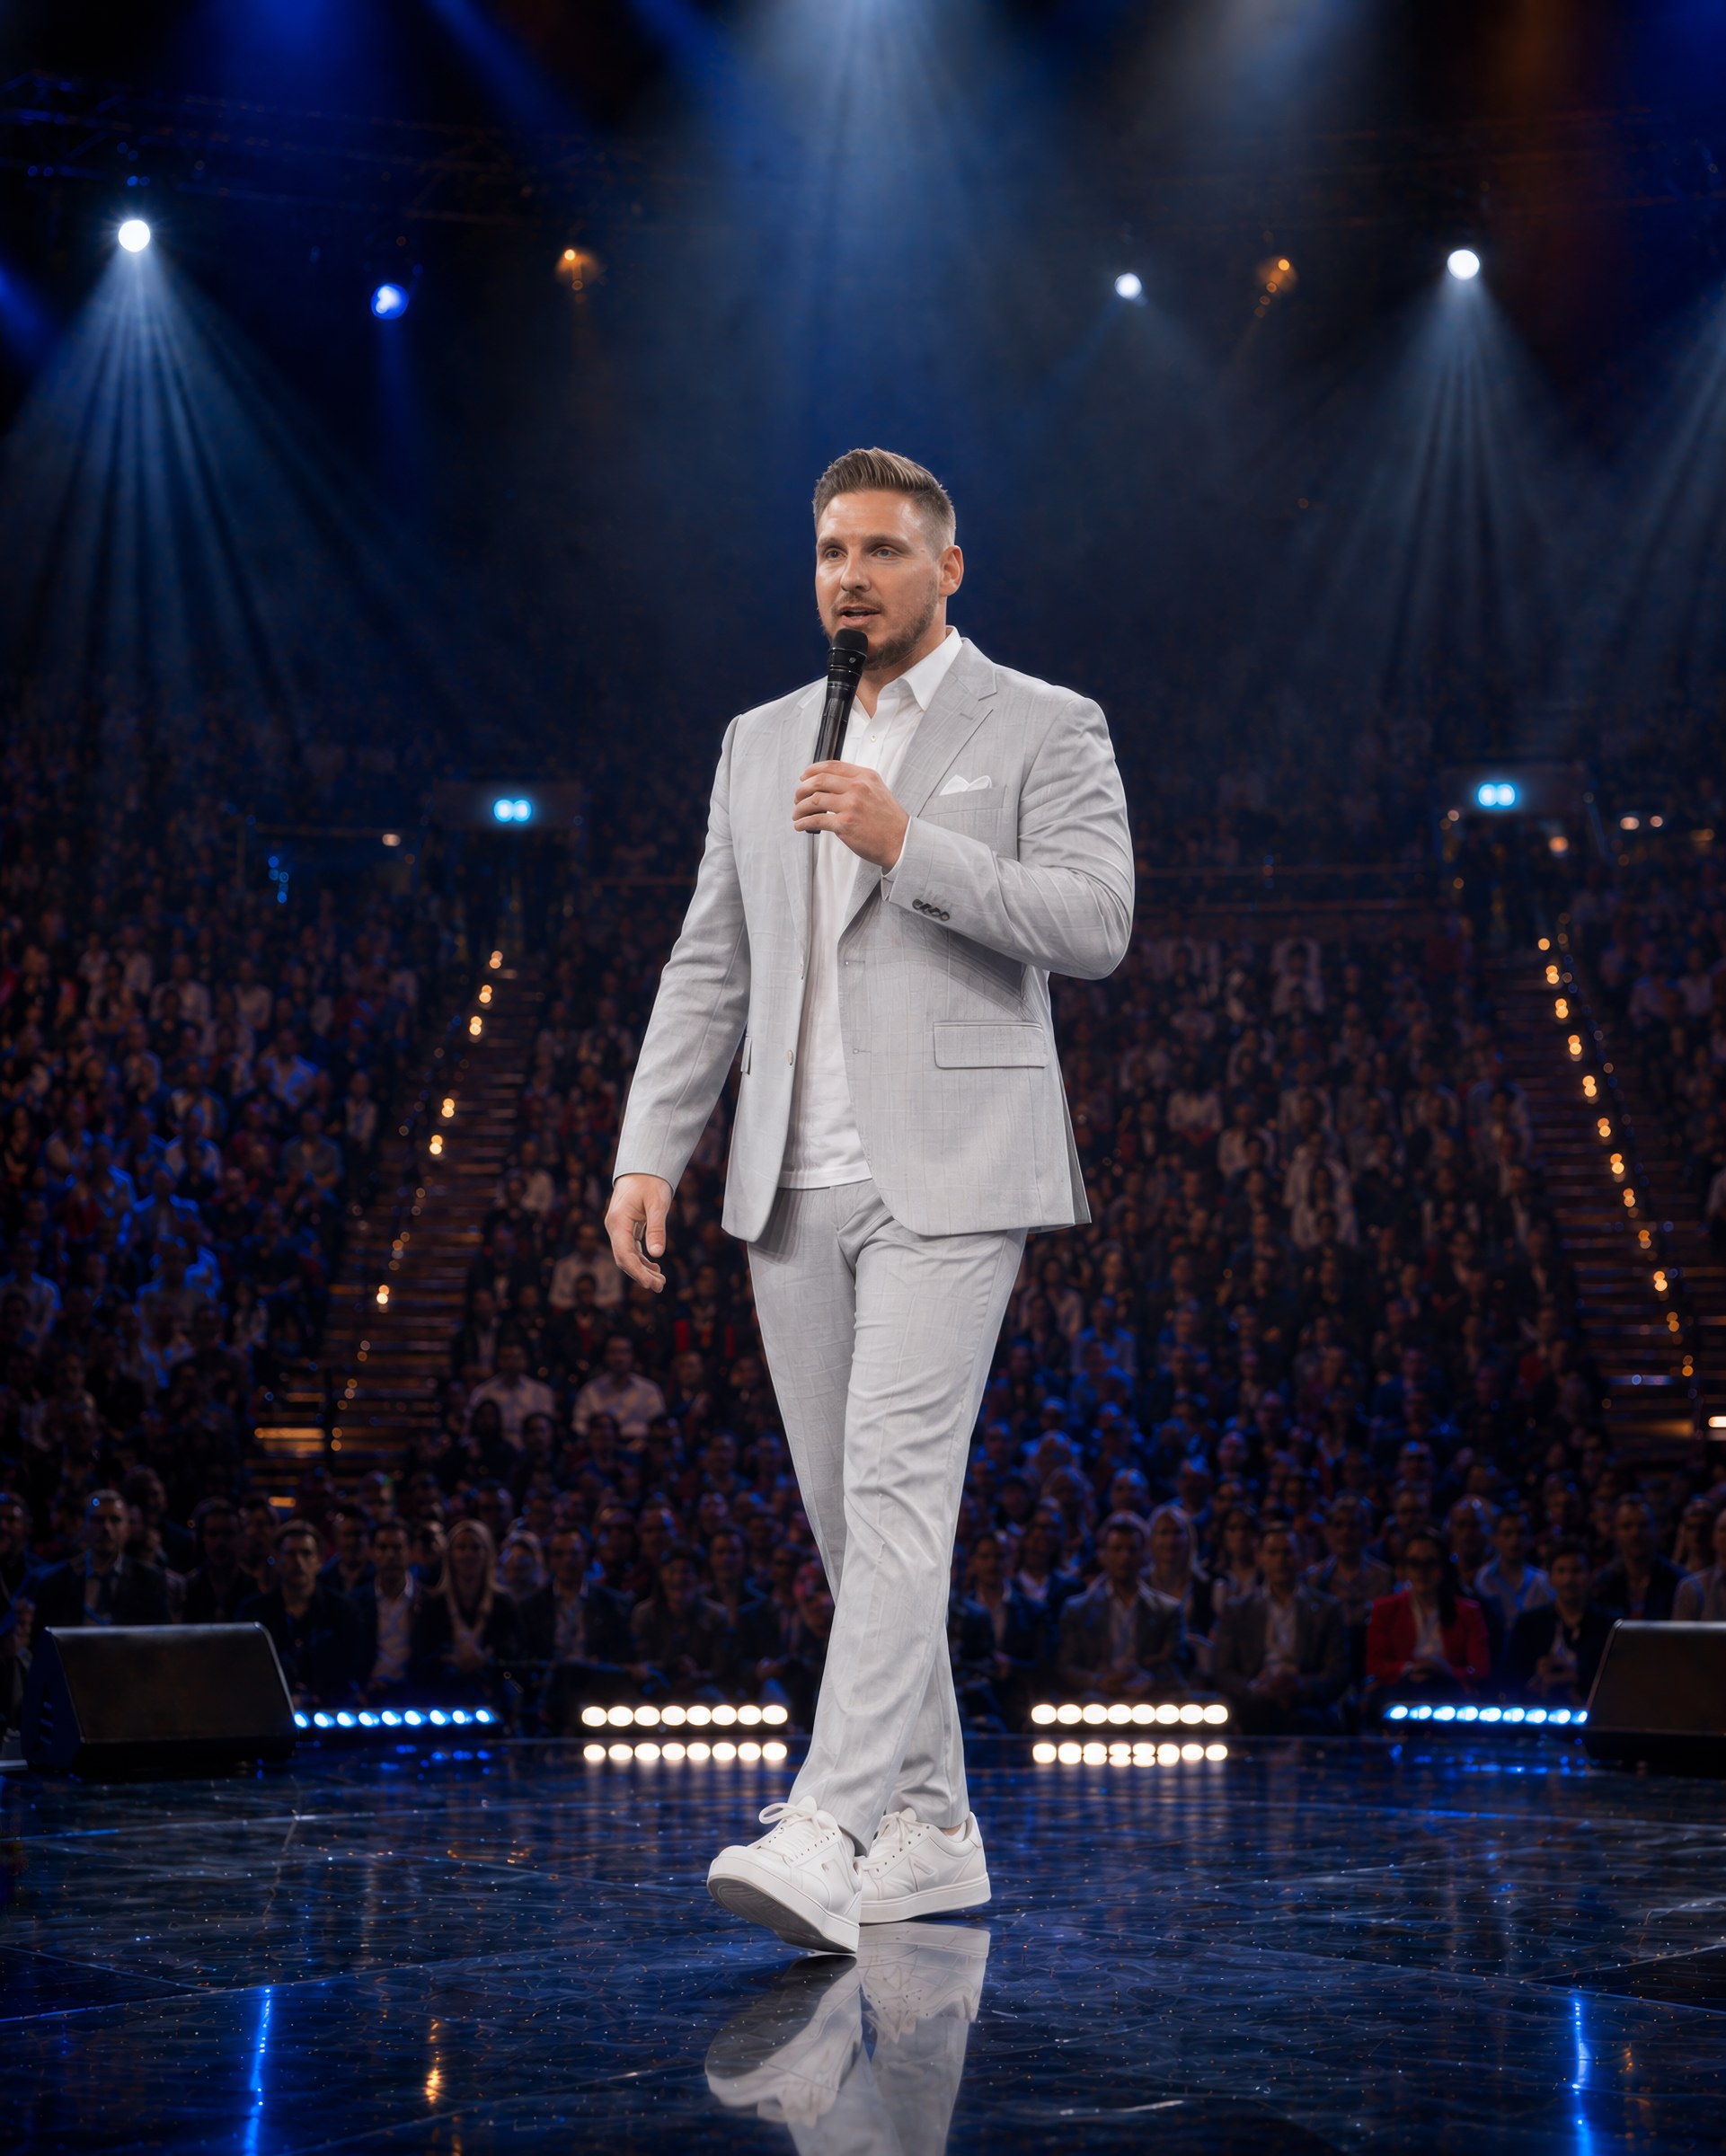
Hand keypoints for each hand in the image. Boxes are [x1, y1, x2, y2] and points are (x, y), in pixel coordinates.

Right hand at [606, 1173, 672, 1293]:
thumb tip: (657, 1255)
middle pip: (624, 1259)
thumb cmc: (651, 1182)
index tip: (651, 1284)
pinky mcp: (625, 1227)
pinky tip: (654, 1267)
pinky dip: (641, 1259)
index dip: (636, 1272)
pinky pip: (630, 1248)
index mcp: (618, 1221)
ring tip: (660, 1281)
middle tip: (660, 1286)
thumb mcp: (658, 1203)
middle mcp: (614, 1227)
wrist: (642, 1167)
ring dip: (642, 1269)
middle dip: (641, 1275)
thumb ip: (657, 1228)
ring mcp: (618, 1228)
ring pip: (627, 1255)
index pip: (624, 1254)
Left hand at [793, 761, 908, 867]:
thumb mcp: (877, 790)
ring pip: (814, 800)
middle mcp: (857, 788)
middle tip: (797, 797)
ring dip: (800, 807)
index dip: (812, 770)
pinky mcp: (845, 824)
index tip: (804, 777)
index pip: (832, 766)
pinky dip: (804, 822)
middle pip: (819, 780)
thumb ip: (858, 784)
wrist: (900, 841)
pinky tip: (801, 825)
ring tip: (797, 814)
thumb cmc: (889, 820)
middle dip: (802, 789)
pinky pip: (816, 820)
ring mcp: (851, 805)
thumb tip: (831, 785)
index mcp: (865, 776)